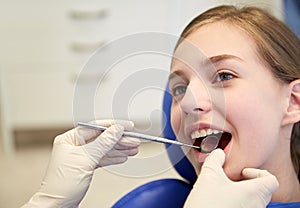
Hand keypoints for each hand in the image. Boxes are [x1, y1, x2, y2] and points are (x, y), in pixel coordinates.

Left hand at [22, 120, 140, 207]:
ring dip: (119, 149)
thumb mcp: (86, 160)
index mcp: (70, 139)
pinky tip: (123, 156)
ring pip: (104, 149)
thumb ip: (103, 143)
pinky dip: (113, 158)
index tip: (127, 126)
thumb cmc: (62, 185)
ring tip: (133, 148)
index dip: (113, 125)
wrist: (57, 206)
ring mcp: (81, 157)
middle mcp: (75, 146)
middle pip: (102, 138)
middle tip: (134, 140)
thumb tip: (116, 130)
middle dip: (119, 139)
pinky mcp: (86, 167)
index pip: (95, 127)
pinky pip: (102, 158)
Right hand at [184, 149, 278, 207]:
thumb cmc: (207, 205)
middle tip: (231, 179)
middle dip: (246, 182)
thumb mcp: (209, 175)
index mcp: (254, 192)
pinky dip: (236, 202)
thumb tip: (218, 154)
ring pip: (253, 201)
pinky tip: (219, 200)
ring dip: (240, 193)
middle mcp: (256, 206)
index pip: (271, 180)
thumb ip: (215, 159)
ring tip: (223, 190)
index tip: (242, 171)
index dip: (257, 172)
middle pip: (262, 190)